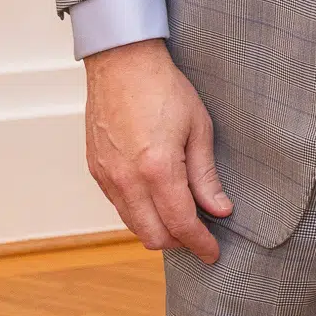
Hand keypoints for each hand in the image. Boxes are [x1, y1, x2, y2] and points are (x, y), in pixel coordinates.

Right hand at [85, 38, 231, 260]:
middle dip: (179, 242)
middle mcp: (127, 179)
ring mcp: (106, 177)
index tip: (213, 252)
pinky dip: (139, 213)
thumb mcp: (199, 128)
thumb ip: (206, 175)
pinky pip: (118, 206)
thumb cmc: (164, 88)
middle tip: (201, 237)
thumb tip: (220, 209)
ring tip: (182, 218)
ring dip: (157, 230)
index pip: (180, 223)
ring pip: (132, 224)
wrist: (122, 64)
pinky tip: (157, 200)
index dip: (200, 243)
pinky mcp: (95, 170)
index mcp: (157, 169)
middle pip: (153, 235)